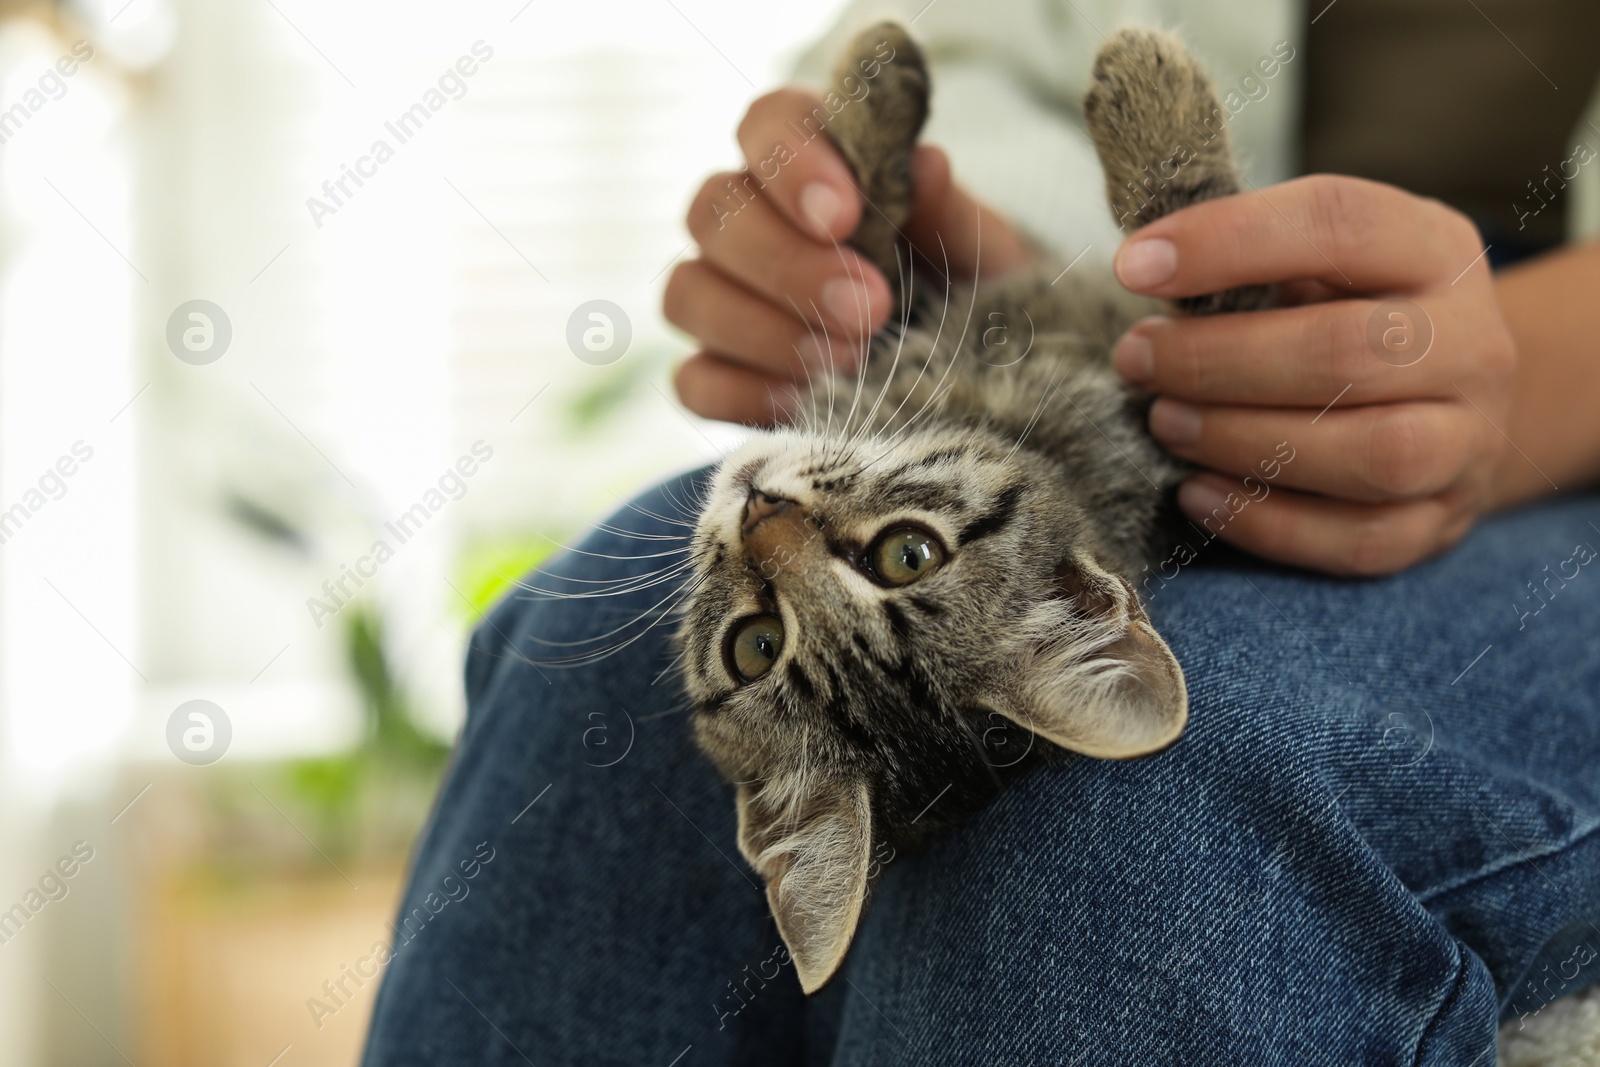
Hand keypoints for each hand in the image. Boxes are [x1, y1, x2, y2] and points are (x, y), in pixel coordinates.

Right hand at [667, 87, 1031, 424]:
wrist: (980, 374)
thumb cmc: (969, 290)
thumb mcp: (981, 249)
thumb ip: (949, 210)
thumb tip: (924, 165)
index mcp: (810, 162)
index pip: (766, 125)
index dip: (790, 163)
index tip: (845, 214)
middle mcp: (747, 221)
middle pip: (713, 211)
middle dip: (787, 264)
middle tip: (869, 307)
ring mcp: (721, 299)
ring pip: (688, 293)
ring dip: (764, 330)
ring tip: (851, 360)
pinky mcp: (717, 376)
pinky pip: (695, 381)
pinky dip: (744, 394)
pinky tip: (807, 404)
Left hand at [1111, 175, 1515, 575]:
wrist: (1452, 403)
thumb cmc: (1352, 317)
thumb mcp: (1320, 264)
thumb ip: (1252, 263)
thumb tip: (1145, 268)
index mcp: (1436, 249)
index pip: (1340, 224)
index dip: (1227, 242)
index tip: (1134, 266)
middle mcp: (1472, 344)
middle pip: (1347, 352)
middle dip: (1216, 359)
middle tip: (1137, 360)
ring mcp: (1468, 443)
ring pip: (1369, 454)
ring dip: (1240, 440)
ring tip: (1164, 422)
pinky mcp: (1440, 524)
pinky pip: (1358, 541)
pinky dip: (1266, 523)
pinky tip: (1197, 492)